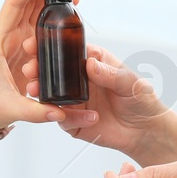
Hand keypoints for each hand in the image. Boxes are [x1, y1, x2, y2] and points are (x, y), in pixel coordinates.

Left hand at [0, 0, 98, 133]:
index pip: (13, 6)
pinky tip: (69, 4)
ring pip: (33, 9)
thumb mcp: (11, 110)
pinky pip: (39, 23)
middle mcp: (7, 37)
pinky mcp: (25, 47)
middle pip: (26, 1)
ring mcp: (17, 40)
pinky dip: (52, 10)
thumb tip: (61, 112)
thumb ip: (36, 112)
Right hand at [21, 44, 172, 159]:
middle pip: (52, 72)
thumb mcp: (131, 83)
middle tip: (30, 70)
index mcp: (92, 62)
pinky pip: (62, 119)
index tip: (36, 45)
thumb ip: (111, 74)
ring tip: (36, 91)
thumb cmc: (142, 101)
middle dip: (38, 69)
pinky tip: (87, 117)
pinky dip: (68, 117)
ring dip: (41, 93)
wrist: (146, 132)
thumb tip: (91, 64)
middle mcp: (79, 81)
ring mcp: (74, 101)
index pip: (67, 50)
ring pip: (50, 95)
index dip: (50, 46)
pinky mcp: (74, 121)